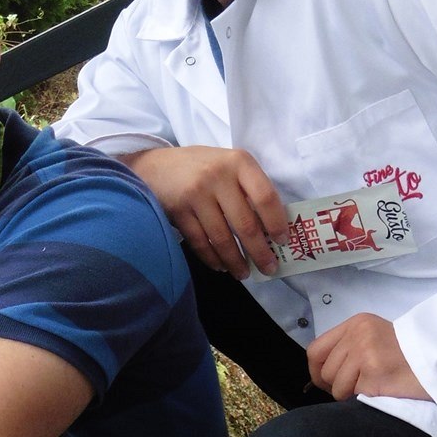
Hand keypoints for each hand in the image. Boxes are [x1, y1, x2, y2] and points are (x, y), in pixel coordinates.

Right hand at [126, 146, 287, 278]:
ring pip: (222, 238)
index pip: (265, 197)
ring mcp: (196, 195)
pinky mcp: (178, 211)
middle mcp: (218, 177)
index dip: (276, 223)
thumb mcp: (229, 165)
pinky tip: (221, 266)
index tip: (282, 242)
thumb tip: (270, 228)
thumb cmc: (201, 167)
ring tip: (244, 274)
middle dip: (259, 252)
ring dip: (235, 261)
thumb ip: (248, 187)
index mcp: (239, 162)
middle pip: (245, 223)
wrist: (154, 166)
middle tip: (269, 268)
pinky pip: (200, 242)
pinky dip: (212, 258)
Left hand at [308, 314, 431, 400]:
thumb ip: (347, 349)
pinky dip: (365, 396)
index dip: (316, 371)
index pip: (315, 350)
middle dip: (336, 386)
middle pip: (325, 372)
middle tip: (357, 386)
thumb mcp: (373, 338)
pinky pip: (355, 394)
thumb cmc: (406, 353)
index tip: (326, 382)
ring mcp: (365, 352)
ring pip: (336, 386)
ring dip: (351, 393)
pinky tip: (383, 387)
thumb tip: (321, 375)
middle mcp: (357, 335)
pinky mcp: (375, 372)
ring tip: (374, 384)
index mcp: (355, 324)